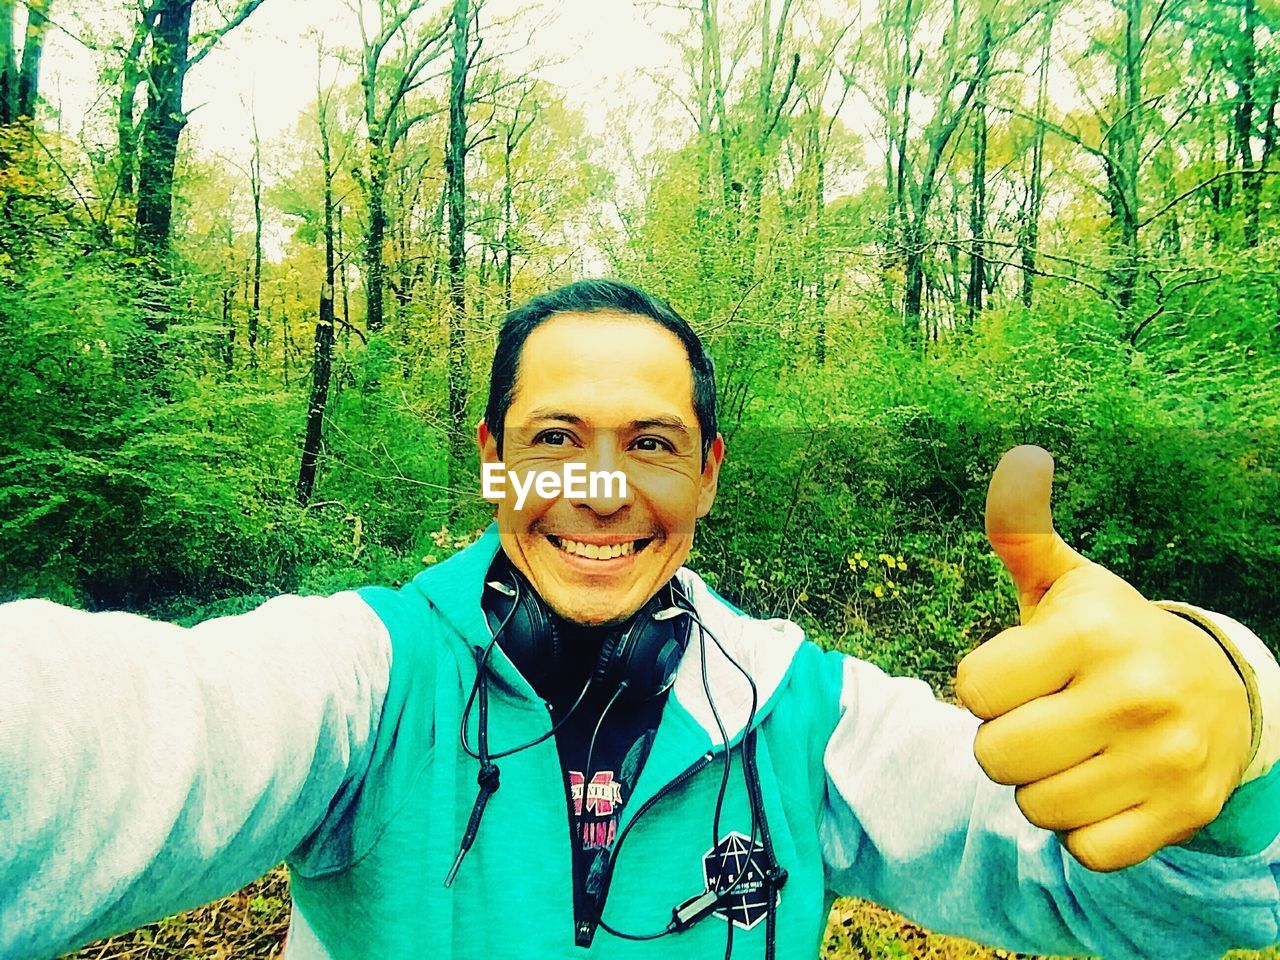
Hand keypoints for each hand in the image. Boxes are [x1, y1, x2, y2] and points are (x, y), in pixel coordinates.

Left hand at [954, 446, 1251, 871]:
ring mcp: (1164, 759)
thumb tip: (1019, 460)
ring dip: (1041, 788)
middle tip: (1044, 719)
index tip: (1019, 675)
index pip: (974, 689)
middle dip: (1005, 742)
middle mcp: (1133, 693)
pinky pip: (1085, 852)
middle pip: (994, 756)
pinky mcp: (1180, 814)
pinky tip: (1105, 789)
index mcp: (1091, 631)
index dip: (985, 686)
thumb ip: (1022, 532)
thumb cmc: (1110, 637)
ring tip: (1076, 751)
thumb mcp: (1067, 584)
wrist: (1221, 694)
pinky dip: (1082, 830)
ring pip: (1035, 808)